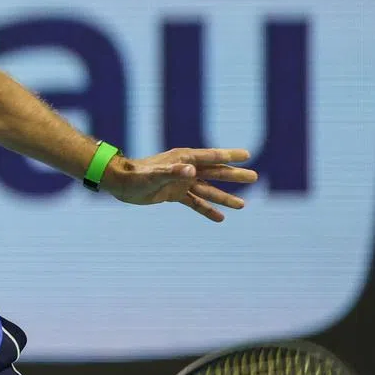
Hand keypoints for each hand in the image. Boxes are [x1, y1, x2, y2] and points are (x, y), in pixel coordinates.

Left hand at [101, 148, 257, 221]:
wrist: (120, 183)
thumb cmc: (136, 176)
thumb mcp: (155, 175)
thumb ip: (173, 172)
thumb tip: (192, 171)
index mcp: (184, 159)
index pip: (211, 157)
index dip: (229, 156)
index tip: (247, 155)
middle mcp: (186, 169)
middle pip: (215, 172)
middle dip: (234, 176)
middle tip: (254, 177)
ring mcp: (181, 182)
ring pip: (208, 190)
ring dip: (224, 197)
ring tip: (243, 205)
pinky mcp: (174, 194)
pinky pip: (195, 203)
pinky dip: (207, 210)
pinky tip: (221, 218)